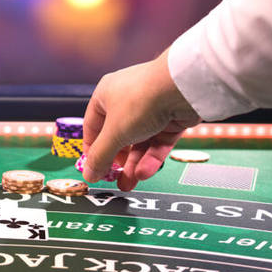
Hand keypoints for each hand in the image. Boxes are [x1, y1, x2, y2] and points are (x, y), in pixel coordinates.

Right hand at [82, 50, 201, 190]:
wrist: (183, 87)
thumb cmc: (142, 99)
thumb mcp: (114, 133)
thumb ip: (100, 156)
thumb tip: (88, 174)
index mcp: (106, 96)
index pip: (93, 127)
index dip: (93, 149)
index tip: (94, 169)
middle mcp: (127, 101)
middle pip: (118, 137)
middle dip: (117, 161)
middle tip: (114, 179)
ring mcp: (150, 110)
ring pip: (139, 142)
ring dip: (134, 164)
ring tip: (129, 183)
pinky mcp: (170, 119)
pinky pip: (157, 142)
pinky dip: (151, 158)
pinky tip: (144, 172)